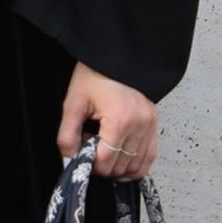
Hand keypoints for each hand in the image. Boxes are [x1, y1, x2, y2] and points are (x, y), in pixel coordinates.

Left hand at [56, 61, 157, 180]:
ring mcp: (149, 126)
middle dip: (102, 165)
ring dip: (118, 167)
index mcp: (119, 121)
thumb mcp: (73, 102)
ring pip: (136, 166)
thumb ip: (67, 134)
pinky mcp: (154, 124)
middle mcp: (139, 126)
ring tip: (105, 150)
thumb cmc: (95, 74)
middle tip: (91, 148)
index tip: (81, 153)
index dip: (89, 163)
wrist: (115, 55)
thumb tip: (69, 158)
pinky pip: (149, 157)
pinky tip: (122, 161)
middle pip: (120, 167)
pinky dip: (136, 165)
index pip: (105, 162)